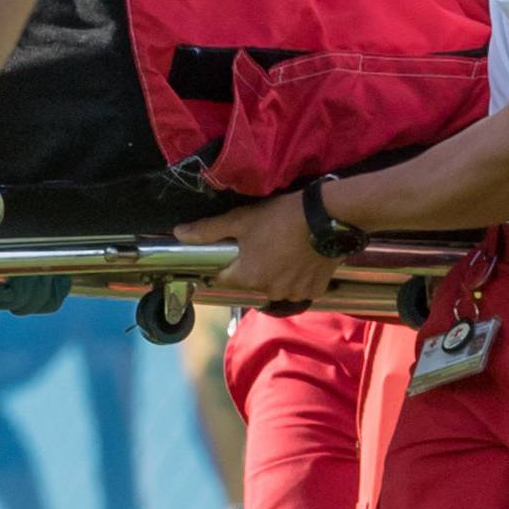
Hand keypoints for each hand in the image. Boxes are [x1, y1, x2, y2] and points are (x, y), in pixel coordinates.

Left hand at [177, 192, 334, 303]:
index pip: (225, 277)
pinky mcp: (315, 290)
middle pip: (253, 281)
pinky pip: (300, 287)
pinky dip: (299, 277)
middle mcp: (269, 291)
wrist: (328, 216)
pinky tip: (303, 257)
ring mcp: (294, 293)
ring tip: (286, 249)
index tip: (236, 247)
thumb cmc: (282, 217)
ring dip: (277, 274)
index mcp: (248, 277)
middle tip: (265, 242)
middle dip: (254, 266)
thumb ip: (209, 230)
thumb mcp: (242, 219)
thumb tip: (179, 233)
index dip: (227, 262)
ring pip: (277, 286)